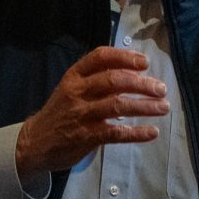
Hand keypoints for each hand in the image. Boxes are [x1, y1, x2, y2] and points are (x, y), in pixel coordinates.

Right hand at [15, 46, 167, 175]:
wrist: (35, 141)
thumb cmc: (61, 112)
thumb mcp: (72, 89)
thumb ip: (97, 80)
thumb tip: (135, 72)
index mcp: (74, 76)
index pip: (100, 57)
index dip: (125, 57)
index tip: (145, 63)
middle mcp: (77, 92)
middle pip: (113, 80)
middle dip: (141, 83)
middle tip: (161, 89)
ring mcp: (81, 115)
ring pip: (118, 105)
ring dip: (144, 106)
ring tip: (163, 107)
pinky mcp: (86, 137)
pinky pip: (116, 133)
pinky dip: (136, 133)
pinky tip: (152, 132)